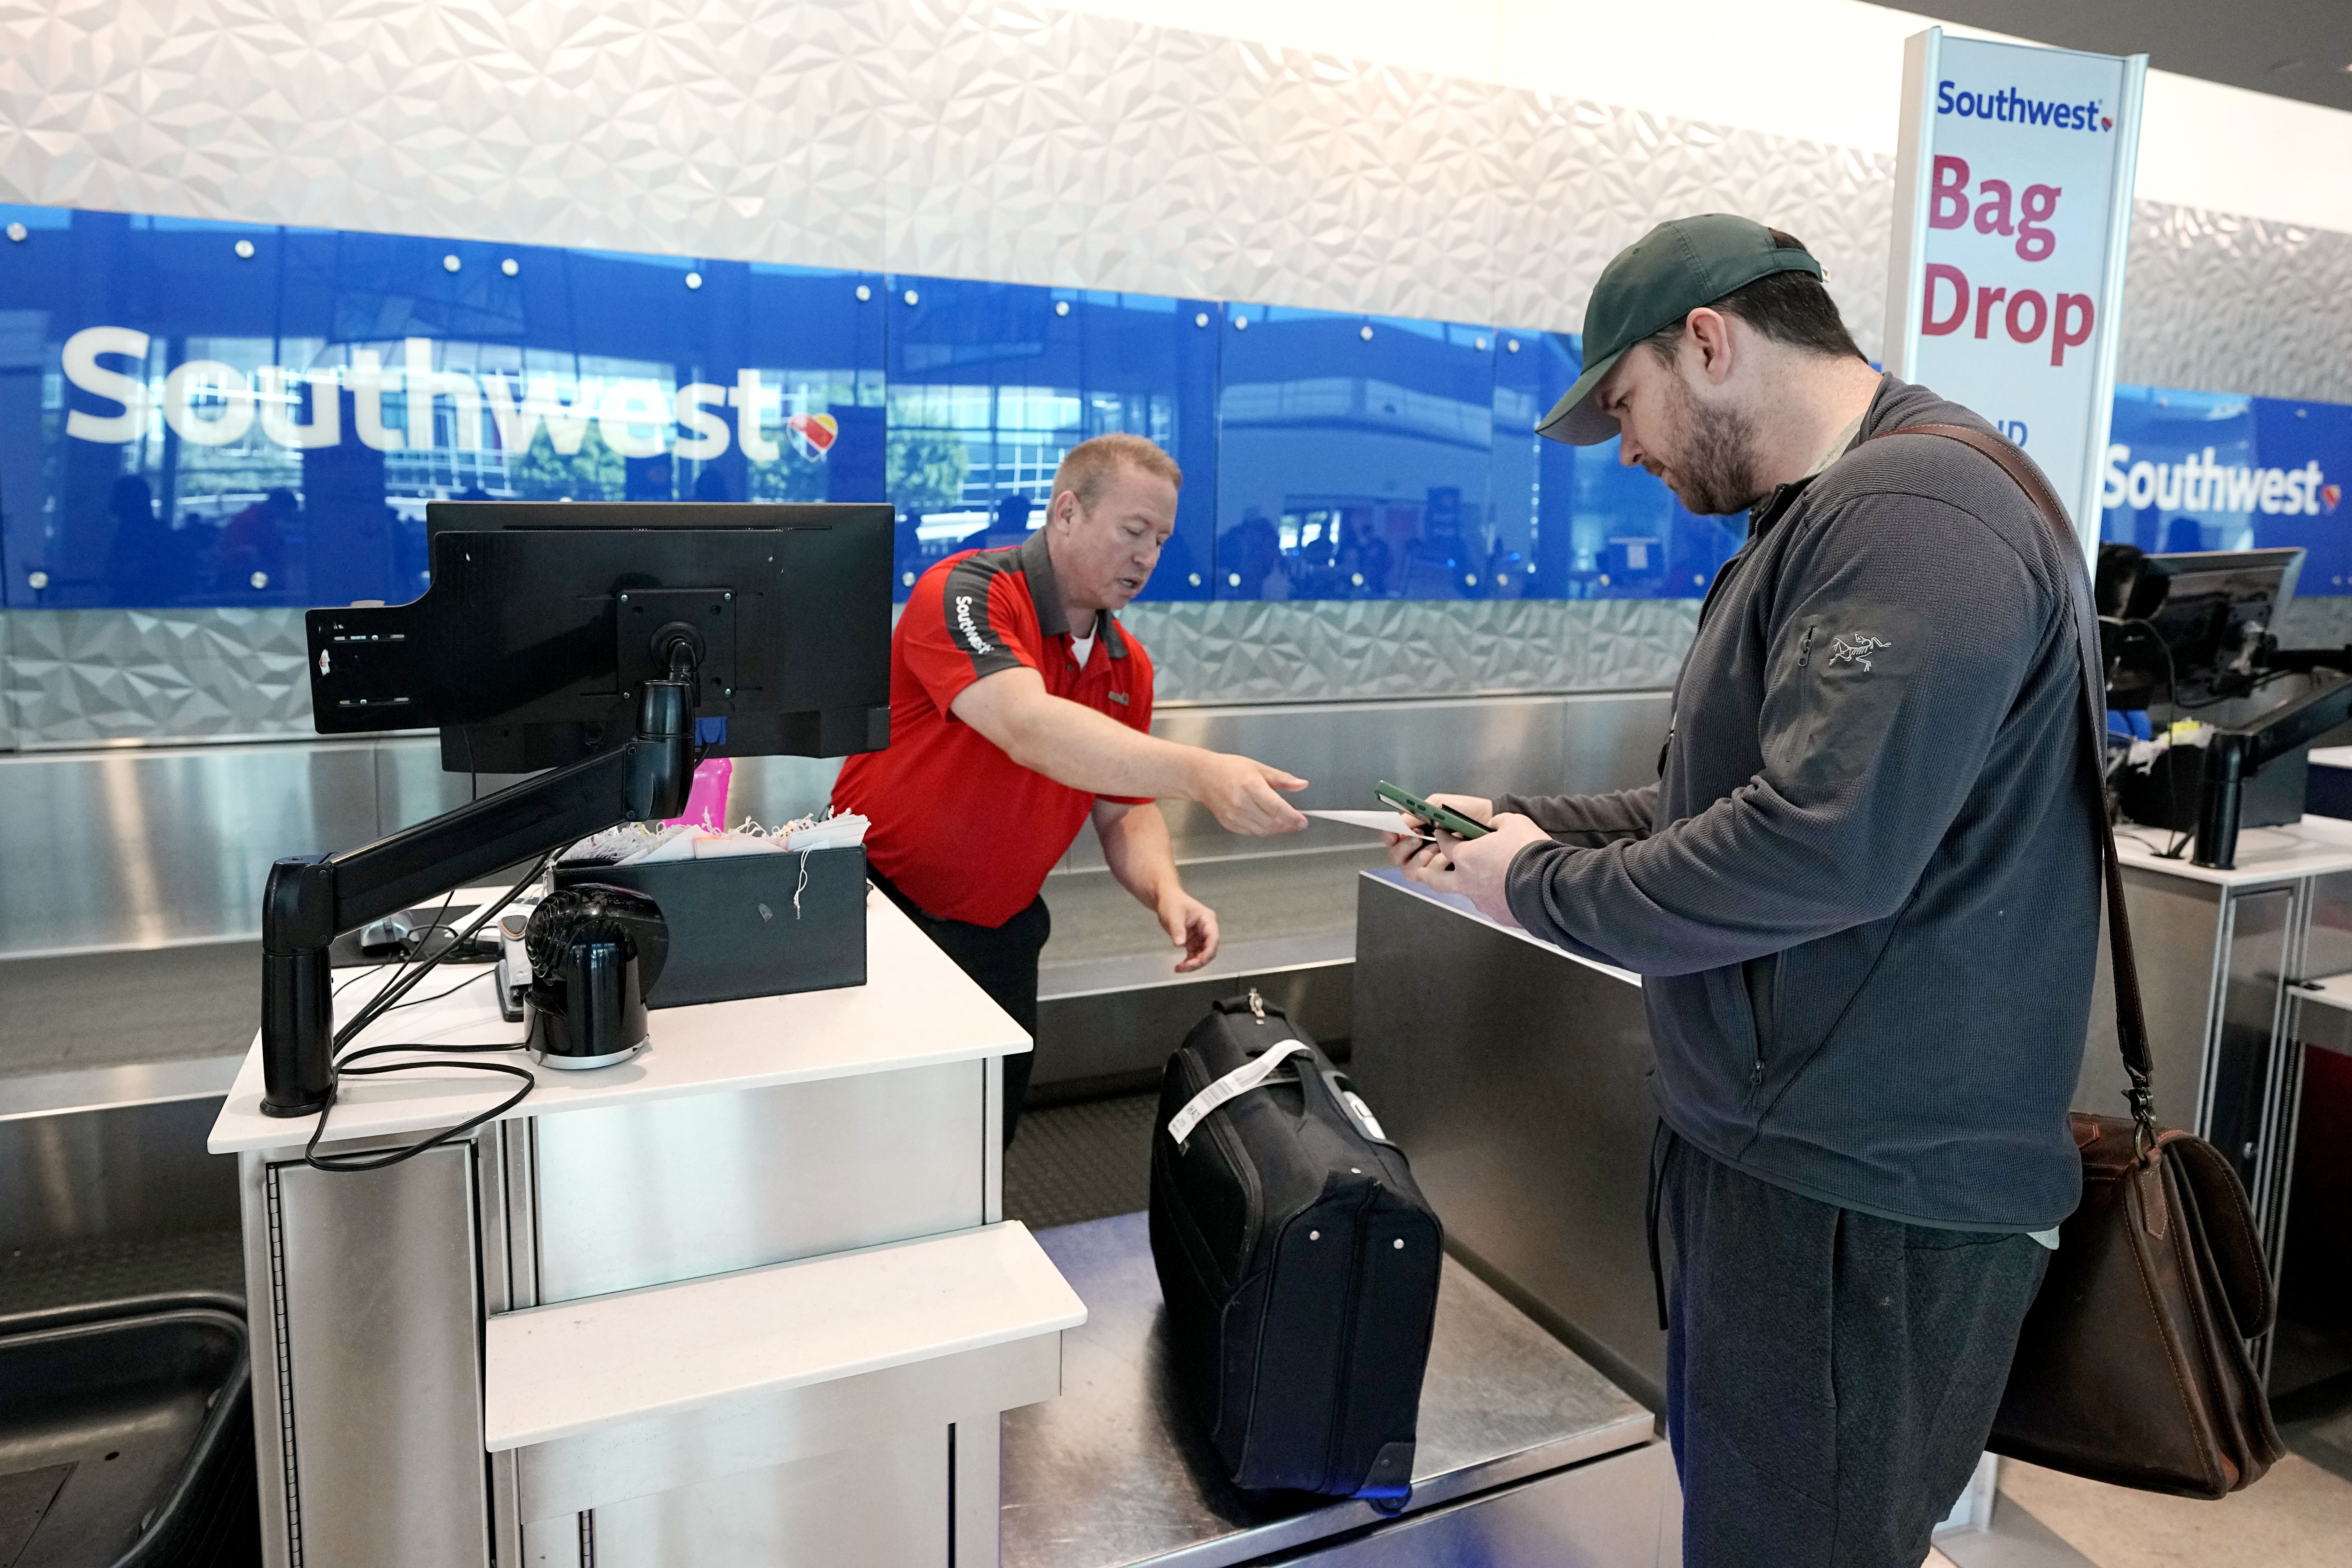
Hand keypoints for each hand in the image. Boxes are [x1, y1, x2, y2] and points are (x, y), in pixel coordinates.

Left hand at [1157, 889, 1219, 972]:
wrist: (1166, 900)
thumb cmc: (1173, 902)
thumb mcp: (1174, 915)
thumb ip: (1178, 929)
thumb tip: (1180, 943)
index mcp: (1207, 919)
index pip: (1213, 938)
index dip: (1208, 952)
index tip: (1199, 961)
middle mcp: (1206, 929)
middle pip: (1209, 950)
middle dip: (1199, 961)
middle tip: (1185, 967)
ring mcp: (1200, 936)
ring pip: (1202, 955)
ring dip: (1193, 964)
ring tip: (1180, 968)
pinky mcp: (1193, 941)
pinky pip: (1194, 955)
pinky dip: (1188, 962)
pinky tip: (1180, 966)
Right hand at [1190, 752, 1309, 835]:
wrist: (1202, 776)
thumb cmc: (1229, 769)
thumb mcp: (1258, 768)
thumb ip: (1282, 778)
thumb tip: (1301, 784)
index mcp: (1251, 786)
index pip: (1277, 808)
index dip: (1292, 817)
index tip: (1302, 821)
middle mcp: (1242, 803)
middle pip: (1271, 822)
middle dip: (1287, 825)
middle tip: (1296, 823)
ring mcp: (1234, 815)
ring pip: (1262, 830)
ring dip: (1276, 829)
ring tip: (1284, 824)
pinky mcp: (1228, 823)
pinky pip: (1251, 832)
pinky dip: (1262, 831)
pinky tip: (1268, 824)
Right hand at [1379, 791, 1493, 865]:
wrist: (1489, 821)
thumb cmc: (1465, 811)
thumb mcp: (1438, 805)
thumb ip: (1416, 813)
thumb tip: (1400, 825)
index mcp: (1415, 830)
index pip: (1392, 837)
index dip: (1389, 836)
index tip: (1394, 834)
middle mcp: (1419, 848)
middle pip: (1396, 857)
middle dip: (1405, 848)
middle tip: (1418, 839)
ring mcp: (1430, 862)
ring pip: (1410, 871)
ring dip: (1421, 859)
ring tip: (1438, 848)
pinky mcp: (1443, 874)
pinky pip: (1429, 878)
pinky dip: (1436, 866)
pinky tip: (1448, 857)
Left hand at [1385, 811, 1549, 926]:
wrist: (1550, 885)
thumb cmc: (1529, 851)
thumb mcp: (1514, 823)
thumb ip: (1497, 822)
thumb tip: (1495, 824)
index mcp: (1466, 857)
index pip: (1445, 845)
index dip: (1444, 838)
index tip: (1444, 835)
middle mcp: (1467, 882)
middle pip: (1436, 879)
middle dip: (1428, 873)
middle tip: (1424, 871)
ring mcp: (1481, 901)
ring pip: (1466, 892)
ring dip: (1469, 885)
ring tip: (1483, 879)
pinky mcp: (1497, 915)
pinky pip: (1491, 904)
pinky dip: (1494, 897)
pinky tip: (1507, 891)